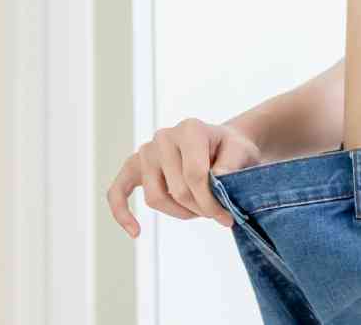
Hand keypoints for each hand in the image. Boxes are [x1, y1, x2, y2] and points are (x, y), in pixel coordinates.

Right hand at [105, 118, 261, 236]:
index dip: (210, 202)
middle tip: (217, 215)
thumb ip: (231, 165)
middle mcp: (163, 137)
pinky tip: (135, 232)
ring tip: (197, 212)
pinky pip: (118, 191)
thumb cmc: (231, 149)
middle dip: (199, 209)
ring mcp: (146, 151)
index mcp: (190, 130)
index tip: (226, 218)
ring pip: (154, 198)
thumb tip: (215, 180)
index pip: (195, 175)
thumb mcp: (242, 152)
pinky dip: (122, 212)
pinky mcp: (134, 166)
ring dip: (178, 213)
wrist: (222, 143)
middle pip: (176, 190)